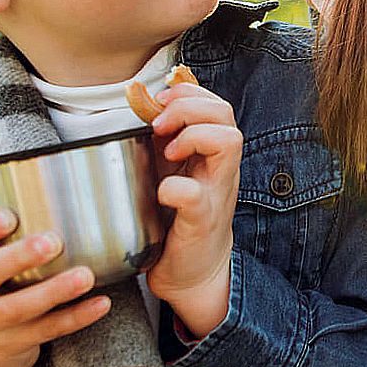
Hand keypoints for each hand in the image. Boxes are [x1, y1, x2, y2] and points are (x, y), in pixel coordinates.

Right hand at [0, 209, 110, 366]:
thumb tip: (55, 195)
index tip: (9, 215)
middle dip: (18, 257)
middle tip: (52, 241)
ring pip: (18, 309)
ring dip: (54, 291)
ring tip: (86, 275)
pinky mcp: (12, 345)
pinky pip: (46, 331)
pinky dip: (76, 317)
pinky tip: (101, 303)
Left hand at [144, 83, 241, 337]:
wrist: (194, 273)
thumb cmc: (179, 219)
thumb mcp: (171, 171)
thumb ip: (162, 140)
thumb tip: (138, 100)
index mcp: (211, 153)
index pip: (214, 103)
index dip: (187, 92)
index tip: (157, 104)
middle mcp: (221, 168)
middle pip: (225, 114)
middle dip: (188, 106)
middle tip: (159, 125)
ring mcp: (216, 193)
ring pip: (228, 141)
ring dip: (192, 135)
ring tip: (167, 152)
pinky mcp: (202, 221)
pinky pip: (196, 195)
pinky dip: (176, 187)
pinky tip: (162, 192)